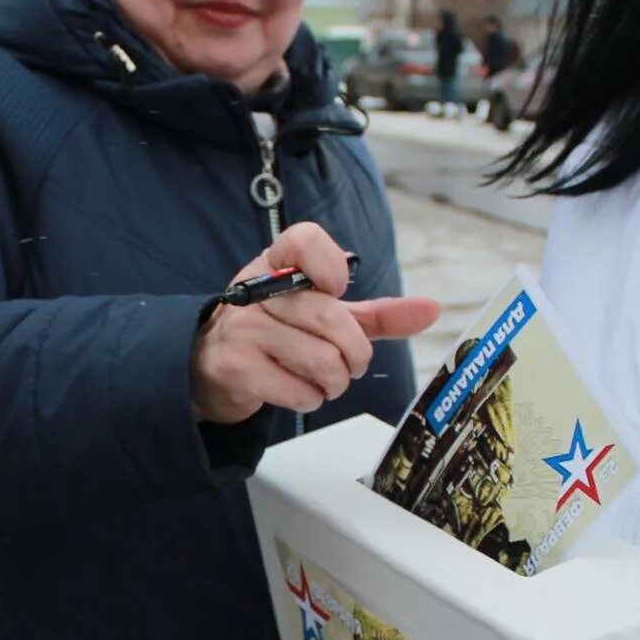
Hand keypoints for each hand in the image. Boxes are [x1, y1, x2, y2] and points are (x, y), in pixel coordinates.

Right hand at [193, 222, 438, 423]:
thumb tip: (431, 309)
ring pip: (323, 361)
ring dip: (335, 383)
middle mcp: (256, 292)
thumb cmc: (273, 334)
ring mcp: (243, 330)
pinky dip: (311, 400)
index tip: (335, 291)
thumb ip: (375, 314)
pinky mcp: (237, 368)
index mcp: (275, 263)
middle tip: (349, 364)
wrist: (208, 366)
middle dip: (355, 355)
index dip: (330, 267)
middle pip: (333, 319)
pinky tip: (297, 391)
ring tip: (323, 381)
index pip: (306, 240)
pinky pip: (300, 391)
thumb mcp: (322, 315)